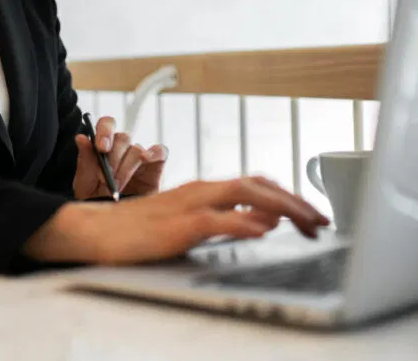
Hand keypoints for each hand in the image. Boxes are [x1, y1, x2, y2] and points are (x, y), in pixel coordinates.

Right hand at [23, 175, 329, 264]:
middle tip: (321, 220)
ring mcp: (188, 204)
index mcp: (203, 190)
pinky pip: (216, 218)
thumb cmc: (138, 231)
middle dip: (295, 200)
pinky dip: (243, 221)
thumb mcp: (186, 223)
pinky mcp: (177, 225)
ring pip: (244, 193)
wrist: (96, 232)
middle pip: (257, 185)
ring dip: (281, 206)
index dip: (287, 195)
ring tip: (306, 221)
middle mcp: (200, 190)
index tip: (312, 213)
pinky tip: (264, 229)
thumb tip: (261, 224)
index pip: (255, 184)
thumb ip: (221, 220)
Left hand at [72, 116, 165, 199]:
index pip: (106, 125)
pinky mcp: (155, 166)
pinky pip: (160, 151)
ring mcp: (139, 157)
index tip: (101, 148)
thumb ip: (84, 161)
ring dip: (126, 167)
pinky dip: (155, 152)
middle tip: (107, 177)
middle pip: (122, 137)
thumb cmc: (97, 202)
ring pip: (136, 149)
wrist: (114, 223)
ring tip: (117, 186)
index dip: (105, 131)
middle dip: (113, 158)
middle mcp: (122, 148)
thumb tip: (81, 137)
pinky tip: (146, 160)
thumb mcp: (84, 185)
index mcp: (103, 146)